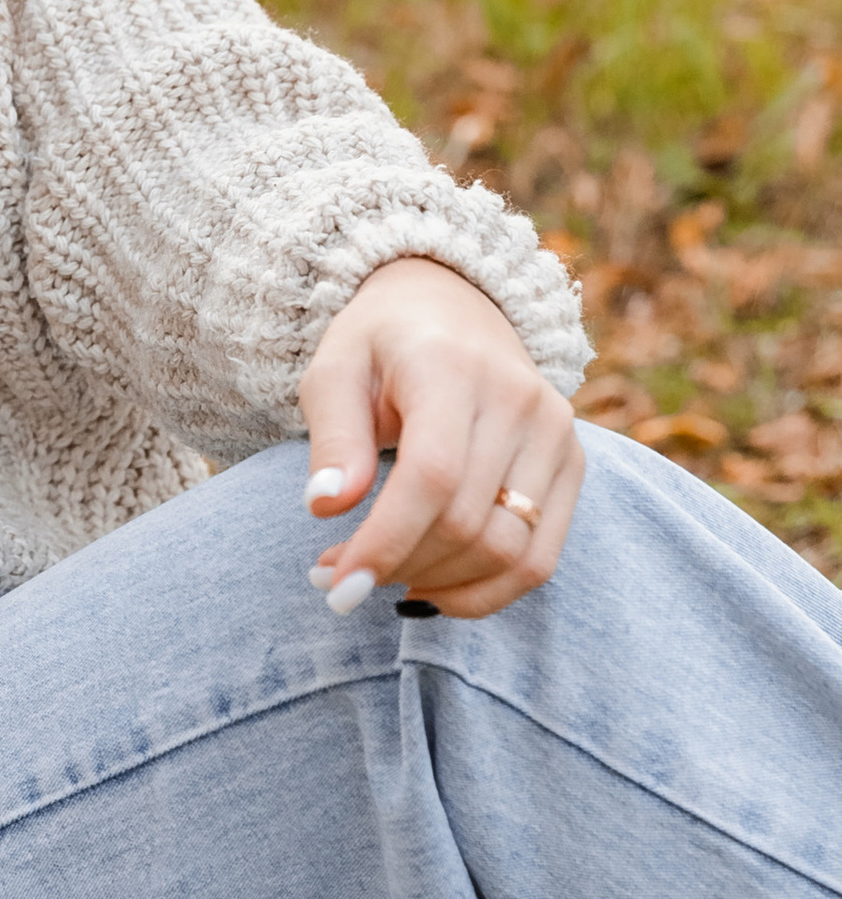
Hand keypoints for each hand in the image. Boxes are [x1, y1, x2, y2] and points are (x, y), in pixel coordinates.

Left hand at [297, 255, 581, 619]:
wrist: (453, 306)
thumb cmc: (380, 344)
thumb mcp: (334, 371)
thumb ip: (332, 436)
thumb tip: (326, 506)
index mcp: (452, 367)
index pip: (432, 475)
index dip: (386, 541)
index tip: (336, 584)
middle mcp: (519, 399)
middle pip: (468, 521)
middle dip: (397, 566)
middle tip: (337, 577)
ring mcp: (557, 434)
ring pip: (508, 550)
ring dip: (437, 585)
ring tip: (380, 576)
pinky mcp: (573, 465)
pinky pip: (540, 559)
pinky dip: (485, 592)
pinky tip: (431, 588)